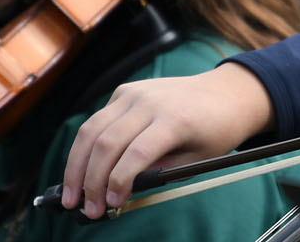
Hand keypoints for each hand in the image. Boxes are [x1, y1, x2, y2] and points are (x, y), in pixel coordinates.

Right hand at [61, 62, 274, 217]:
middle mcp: (150, 102)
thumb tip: (122, 190)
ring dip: (76, 166)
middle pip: (106, 142)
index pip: (137, 153)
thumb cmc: (217, 130)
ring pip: (91, 129)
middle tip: (86, 208)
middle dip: (90, 180)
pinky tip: (84, 170)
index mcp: (175, 119)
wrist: (227, 93)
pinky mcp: (124, 91)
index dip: (118, 181)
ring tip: (72, 195)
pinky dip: (86, 147)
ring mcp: (134, 93)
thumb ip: (162, 172)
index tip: (110, 205)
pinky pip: (97, 120)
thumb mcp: (199, 159)